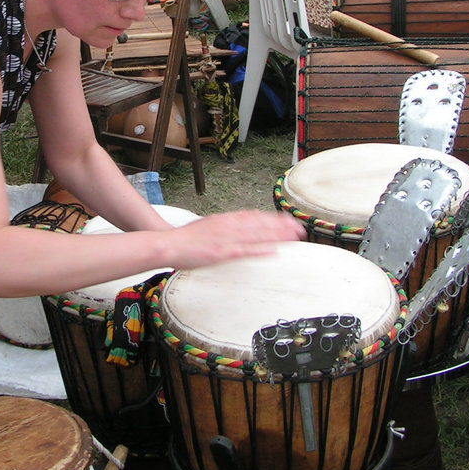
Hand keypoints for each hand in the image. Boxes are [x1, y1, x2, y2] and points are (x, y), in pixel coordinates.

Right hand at [165, 210, 306, 270]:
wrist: (168, 243)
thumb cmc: (185, 239)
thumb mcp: (207, 227)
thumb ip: (223, 227)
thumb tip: (235, 227)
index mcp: (225, 220)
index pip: (254, 217)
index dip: (273, 218)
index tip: (287, 219)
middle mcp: (229, 226)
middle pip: (260, 224)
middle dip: (282, 226)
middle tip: (300, 228)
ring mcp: (227, 238)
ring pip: (258, 235)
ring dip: (278, 235)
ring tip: (294, 237)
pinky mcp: (222, 252)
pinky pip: (246, 251)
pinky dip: (260, 250)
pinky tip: (273, 250)